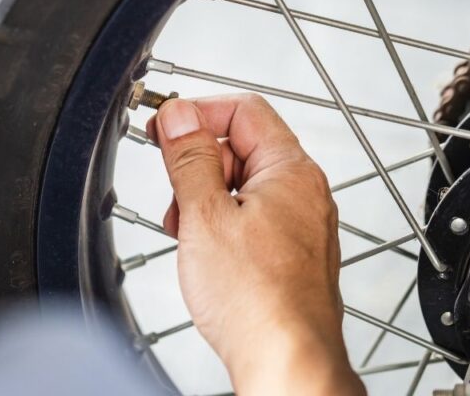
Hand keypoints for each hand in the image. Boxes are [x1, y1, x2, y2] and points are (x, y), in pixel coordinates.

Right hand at [148, 94, 363, 395]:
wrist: (286, 360)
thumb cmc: (259, 300)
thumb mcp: (206, 215)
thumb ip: (191, 158)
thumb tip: (180, 115)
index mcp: (291, 170)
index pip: (244, 109)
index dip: (199, 113)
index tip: (165, 129)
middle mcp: (303, 192)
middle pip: (241, 147)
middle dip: (198, 165)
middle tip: (176, 193)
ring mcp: (299, 224)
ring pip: (242, 187)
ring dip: (204, 200)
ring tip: (189, 232)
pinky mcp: (289, 253)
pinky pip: (250, 220)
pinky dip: (220, 227)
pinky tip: (205, 254)